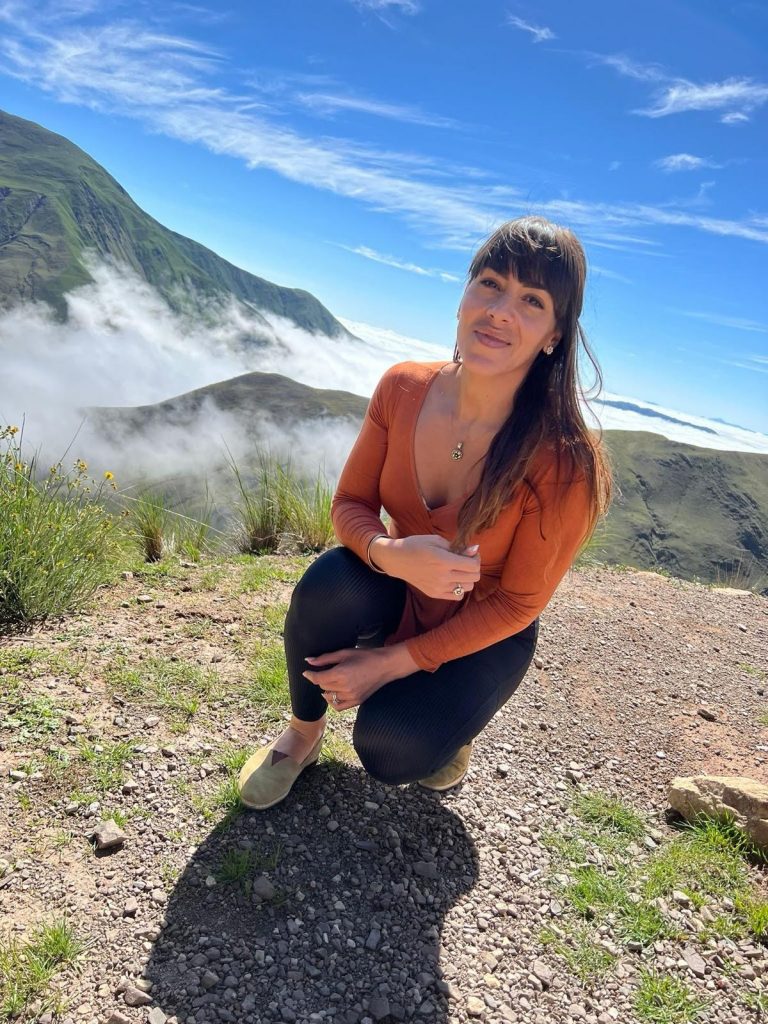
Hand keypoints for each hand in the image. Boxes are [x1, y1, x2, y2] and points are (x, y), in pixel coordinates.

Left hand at [302, 644, 418, 710]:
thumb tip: (309, 660)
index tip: (306, 672)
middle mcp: (345, 687)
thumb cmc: (366, 656)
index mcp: (341, 674)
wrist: (386, 665)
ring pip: (329, 696)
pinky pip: (338, 706)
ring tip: (330, 681)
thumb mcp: (344, 653)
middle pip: (323, 686)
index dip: (310, 675)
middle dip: (321, 679)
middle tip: (325, 671)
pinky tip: (333, 693)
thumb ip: (325, 658)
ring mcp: (351, 696)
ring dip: (326, 689)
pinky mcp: (357, 701)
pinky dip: (333, 701)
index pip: (318, 678)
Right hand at [370, 534, 480, 600]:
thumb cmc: (416, 545)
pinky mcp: (434, 593)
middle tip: (466, 560)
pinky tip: (453, 579)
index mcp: (443, 561)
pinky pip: (457, 596)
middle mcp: (442, 576)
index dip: (476, 558)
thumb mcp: (437, 540)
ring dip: (468, 578)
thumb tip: (475, 550)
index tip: (470, 553)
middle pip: (474, 577)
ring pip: (468, 587)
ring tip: (459, 570)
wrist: (397, 559)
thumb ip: (457, 547)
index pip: (473, 566)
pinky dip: (459, 588)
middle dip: (474, 568)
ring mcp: (438, 587)